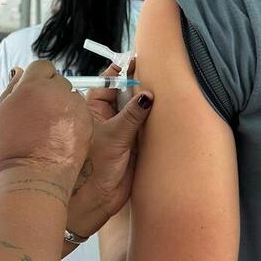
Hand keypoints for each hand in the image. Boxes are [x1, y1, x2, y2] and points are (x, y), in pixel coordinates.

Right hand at [0, 60, 90, 190]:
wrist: (33, 177)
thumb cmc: (10, 148)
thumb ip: (11, 88)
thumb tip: (20, 72)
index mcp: (33, 84)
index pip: (42, 66)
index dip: (37, 79)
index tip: (32, 95)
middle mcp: (58, 90)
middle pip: (58, 81)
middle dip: (50, 93)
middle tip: (39, 116)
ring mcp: (75, 107)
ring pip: (71, 97)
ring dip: (62, 107)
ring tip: (48, 131)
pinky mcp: (88, 122)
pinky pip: (81, 114)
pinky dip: (72, 122)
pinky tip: (59, 138)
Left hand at [67, 61, 154, 238]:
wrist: (95, 200)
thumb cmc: (92, 168)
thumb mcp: (113, 137)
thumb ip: (132, 115)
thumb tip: (147, 96)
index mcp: (93, 109)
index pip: (108, 82)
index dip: (123, 71)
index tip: (138, 60)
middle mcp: (107, 117)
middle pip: (126, 92)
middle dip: (140, 84)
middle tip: (159, 73)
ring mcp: (121, 129)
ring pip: (137, 108)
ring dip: (148, 103)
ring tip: (166, 90)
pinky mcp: (134, 144)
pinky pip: (146, 125)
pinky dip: (155, 120)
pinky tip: (168, 113)